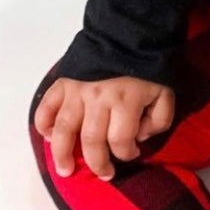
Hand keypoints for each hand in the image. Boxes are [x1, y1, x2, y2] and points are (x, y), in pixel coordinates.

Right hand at [33, 75, 174, 180]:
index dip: (127, 154)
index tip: (131, 154)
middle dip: (97, 163)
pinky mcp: (63, 82)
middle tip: (103, 174)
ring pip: (64, 129)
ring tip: (64, 170)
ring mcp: (77, 91)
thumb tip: (139, 136)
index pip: (121, 140)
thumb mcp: (165, 93)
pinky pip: (47, 107)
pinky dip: (43, 123)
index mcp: (126, 101)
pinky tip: (48, 137)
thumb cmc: (148, 68)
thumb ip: (159, 119)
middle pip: (92, 141)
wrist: (127, 35)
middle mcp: (99, 99)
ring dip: (62, 153)